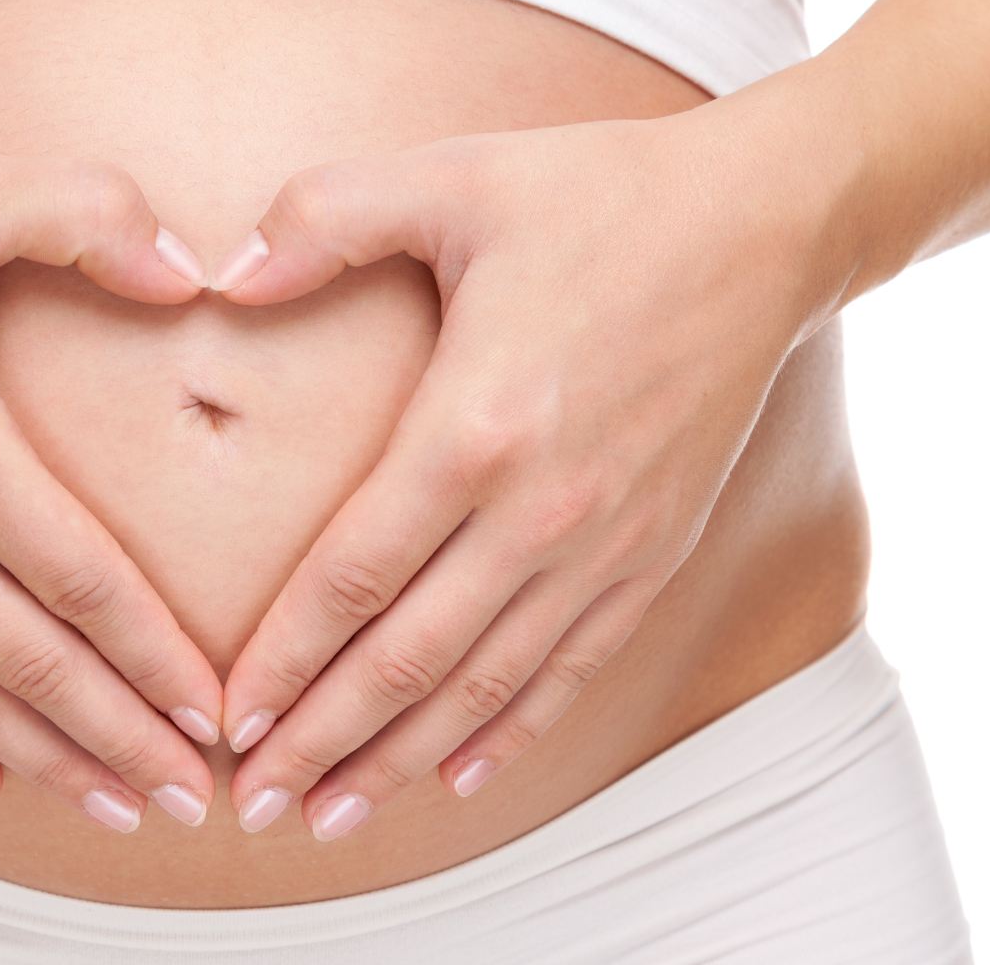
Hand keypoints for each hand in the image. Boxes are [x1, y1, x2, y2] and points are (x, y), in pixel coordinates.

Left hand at [215, 112, 834, 838]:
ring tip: (333, 814)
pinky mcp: (656, 553)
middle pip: (408, 659)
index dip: (284, 659)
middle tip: (257, 804)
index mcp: (475, 424)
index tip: (228, 717)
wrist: (767, 223)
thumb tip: (222, 274)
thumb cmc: (599, 193)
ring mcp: (605, 543)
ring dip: (400, 759)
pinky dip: (509, 732)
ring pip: (484, 685)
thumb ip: (324, 218)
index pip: (352, 576)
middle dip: (323, 740)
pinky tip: (456, 776)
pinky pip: (571, 669)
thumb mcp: (452, 175)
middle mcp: (541, 509)